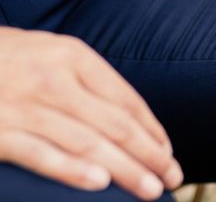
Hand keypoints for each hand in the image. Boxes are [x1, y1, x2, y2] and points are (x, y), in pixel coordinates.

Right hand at [0, 27, 181, 199]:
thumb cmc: (7, 58)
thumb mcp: (51, 52)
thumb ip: (86, 80)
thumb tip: (128, 119)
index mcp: (73, 56)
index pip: (126, 99)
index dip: (152, 129)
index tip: (169, 152)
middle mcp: (54, 78)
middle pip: (115, 123)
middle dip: (150, 154)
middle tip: (173, 178)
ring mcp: (25, 105)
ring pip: (87, 142)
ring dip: (125, 169)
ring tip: (151, 190)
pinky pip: (40, 154)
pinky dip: (71, 169)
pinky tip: (99, 185)